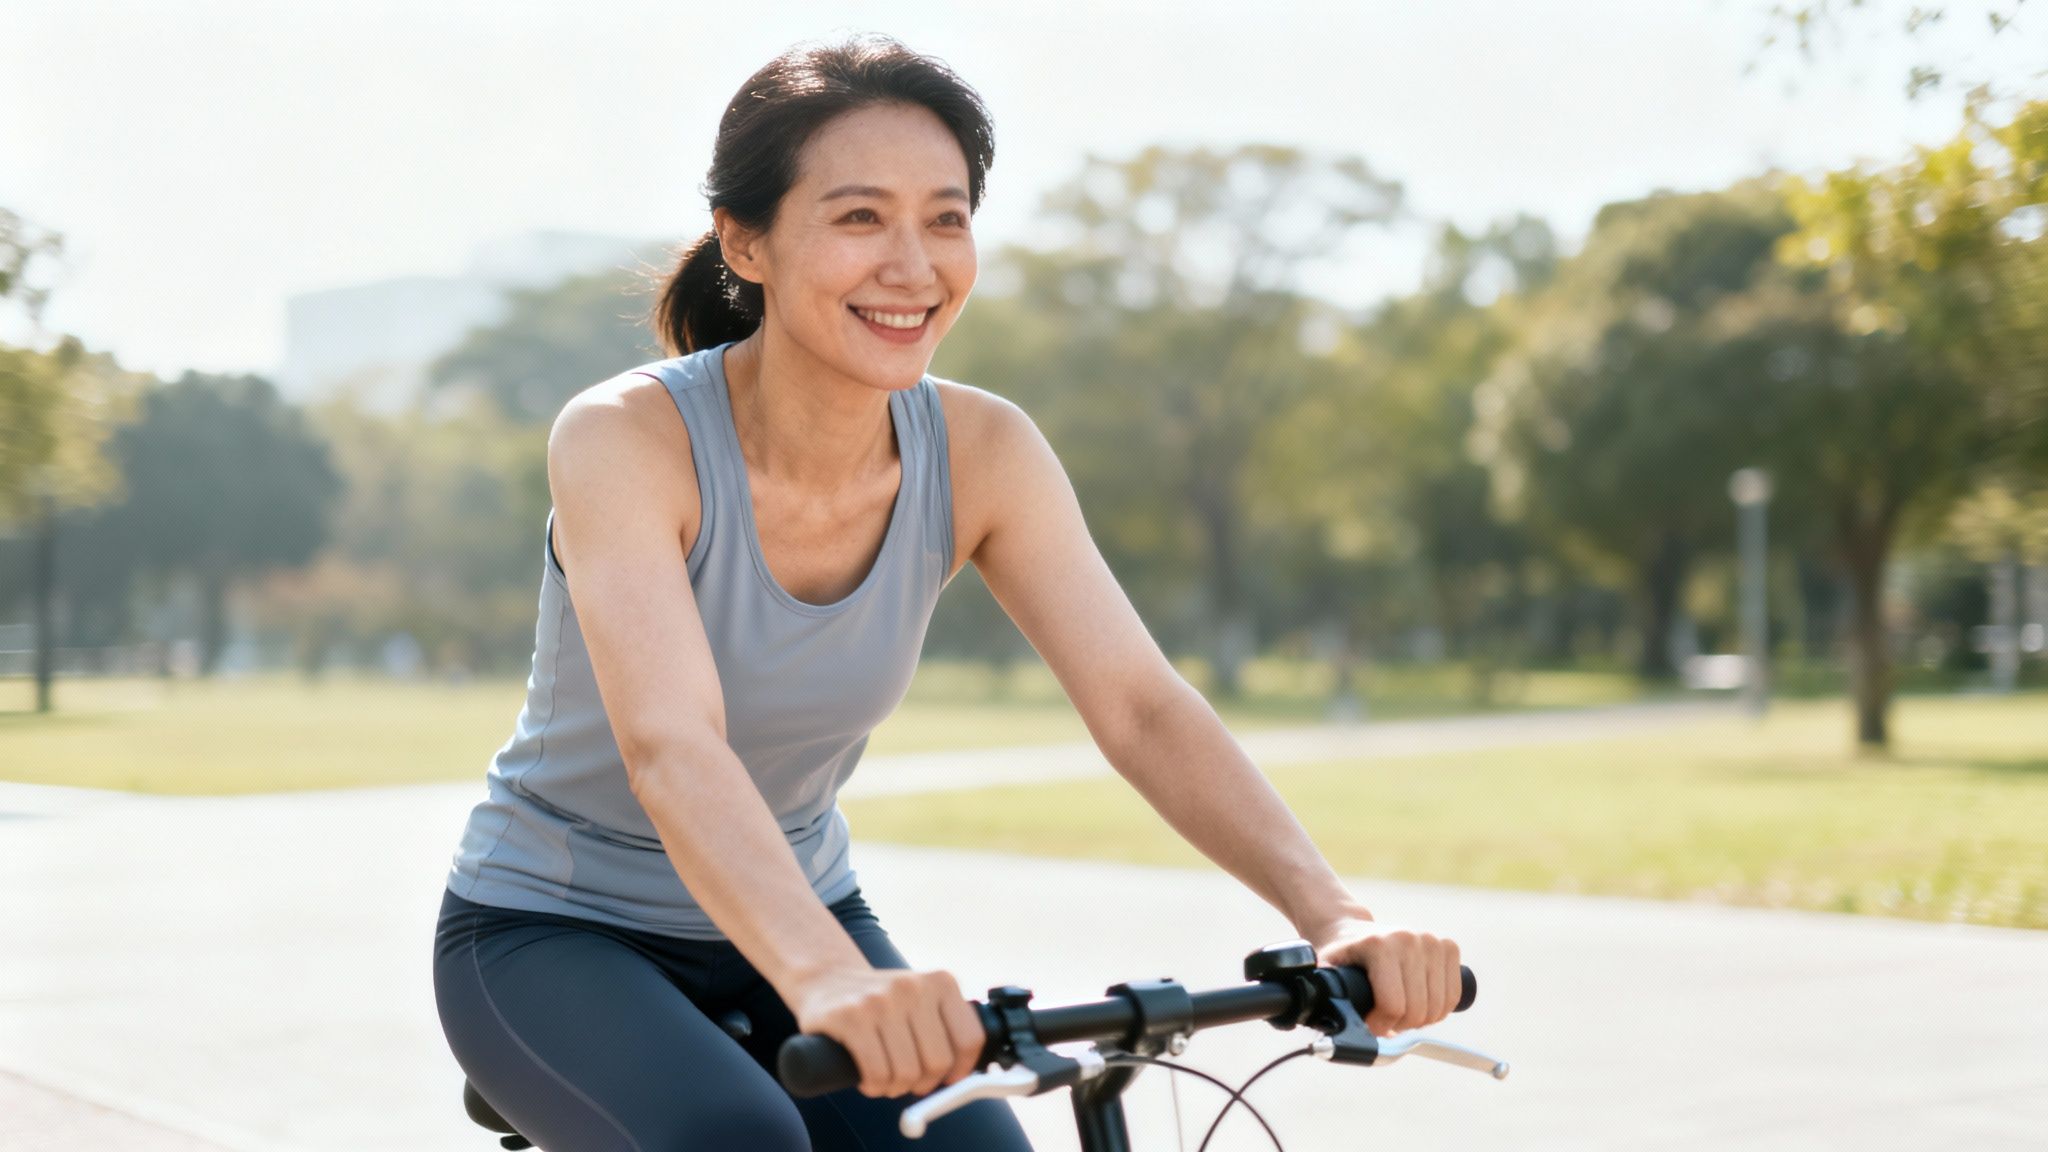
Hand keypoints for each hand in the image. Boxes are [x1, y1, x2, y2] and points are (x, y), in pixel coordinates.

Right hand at [788, 967, 985, 1097]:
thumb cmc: (881, 1001)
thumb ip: (946, 1029)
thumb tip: (962, 1078)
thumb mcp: (920, 1000)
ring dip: (895, 1087)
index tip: (948, 1079)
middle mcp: (913, 987)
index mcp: (940, 982)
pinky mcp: (850, 1017)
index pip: (969, 1039)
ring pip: (906, 1073)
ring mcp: (880, 1000)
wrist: (827, 978)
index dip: (960, 1070)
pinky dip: (874, 1086)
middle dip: (924, 1083)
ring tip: (885, 1076)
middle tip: (910, 1082)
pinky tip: (868, 1077)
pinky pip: (876, 1073)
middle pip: (938, 1062)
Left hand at [1309, 915, 1461, 1037]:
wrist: (1352, 929)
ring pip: (1438, 1007)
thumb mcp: (1328, 975)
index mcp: (1379, 946)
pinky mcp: (1448, 947)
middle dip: (1400, 1025)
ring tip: (1400, 1013)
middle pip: (1418, 1010)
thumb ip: (1328, 999)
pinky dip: (1439, 1010)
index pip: (1393, 1005)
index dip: (1380, 1026)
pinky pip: (1453, 996)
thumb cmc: (1340, 957)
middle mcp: (1409, 939)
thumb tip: (1335, 1032)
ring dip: (1420, 1021)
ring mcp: (1432, 941)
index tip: (1370, 1025)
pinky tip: (1419, 1004)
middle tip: (1385, 1021)